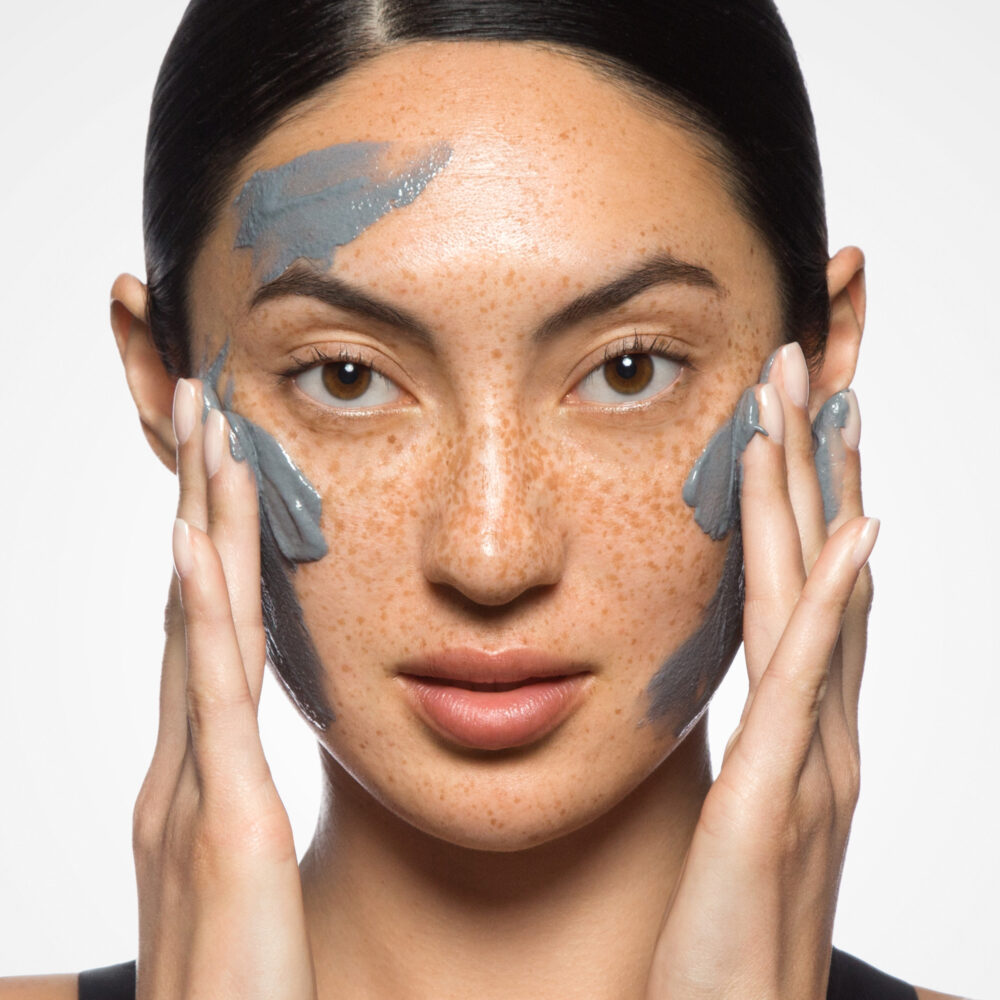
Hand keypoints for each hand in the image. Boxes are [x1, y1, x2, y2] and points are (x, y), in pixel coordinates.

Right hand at [131, 378, 315, 999]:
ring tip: (208, 436)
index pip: (198, 636)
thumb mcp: (237, 880)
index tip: (219, 475)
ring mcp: (193, 790)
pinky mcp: (224, 822)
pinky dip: (200, 617)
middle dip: (197, 504)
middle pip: (189, 607)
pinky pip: (211, 700)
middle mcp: (179, 768)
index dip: (206, 549)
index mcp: (190, 776)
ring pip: (201, 628)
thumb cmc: (238, 985)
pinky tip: (194, 548)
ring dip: (205, 524)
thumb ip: (232, 814)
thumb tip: (241, 767)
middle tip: (203, 412)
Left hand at [645, 343, 875, 998]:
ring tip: (807, 409)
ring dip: (811, 499)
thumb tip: (754, 719)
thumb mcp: (739, 824)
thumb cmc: (727, 936)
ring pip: (815, 602)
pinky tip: (852, 534)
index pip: (812, 596)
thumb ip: (758, 762)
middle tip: (805, 374)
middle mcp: (826, 736)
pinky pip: (808, 680)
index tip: (797, 426)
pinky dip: (832, 603)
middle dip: (815, 469)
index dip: (809, 507)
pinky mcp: (781, 798)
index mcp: (808, 736)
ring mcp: (815, 763)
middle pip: (824, 575)